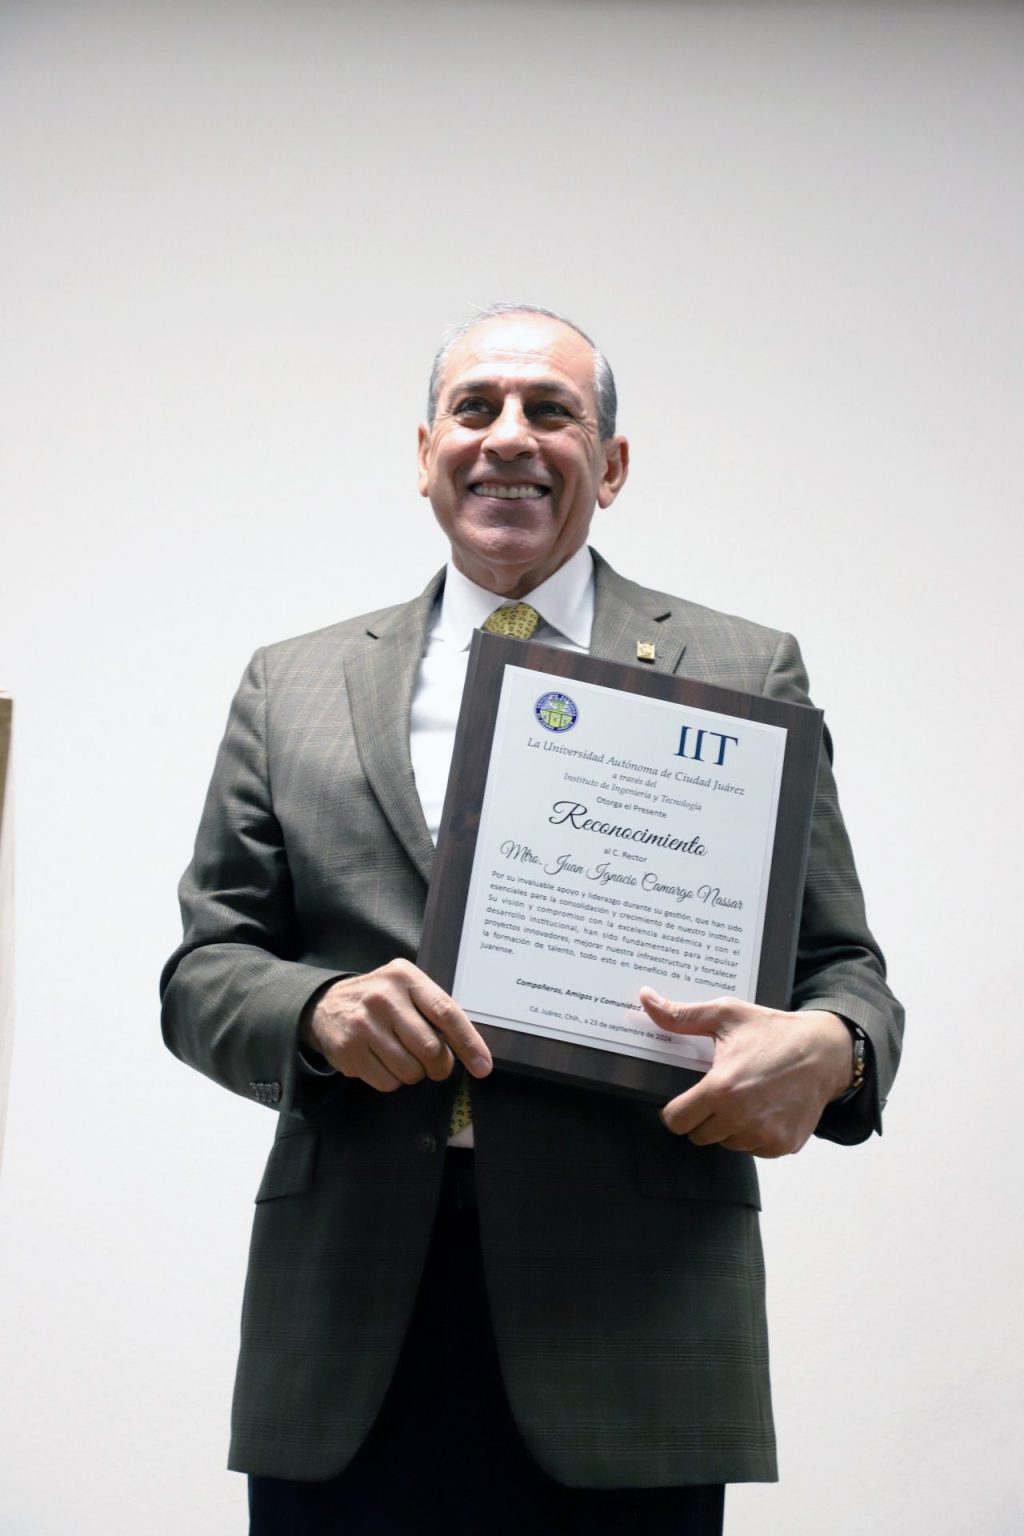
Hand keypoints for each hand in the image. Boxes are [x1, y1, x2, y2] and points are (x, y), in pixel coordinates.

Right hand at [300, 959, 492, 1093]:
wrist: (325, 1006)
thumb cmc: (381, 1001)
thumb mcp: (407, 990)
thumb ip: (434, 1010)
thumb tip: (472, 1050)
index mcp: (406, 978)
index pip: (446, 1013)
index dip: (469, 1043)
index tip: (483, 1067)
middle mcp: (384, 997)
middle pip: (430, 1048)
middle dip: (439, 1066)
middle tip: (436, 1066)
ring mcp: (363, 1024)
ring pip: (410, 1070)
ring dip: (414, 1074)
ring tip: (402, 1058)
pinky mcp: (348, 1049)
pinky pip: (387, 1082)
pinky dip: (392, 1081)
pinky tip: (381, 1062)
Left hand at [640, 990, 852, 1157]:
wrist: (824, 1051)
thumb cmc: (773, 1031)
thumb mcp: (726, 1016)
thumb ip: (681, 1015)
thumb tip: (645, 998)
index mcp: (721, 1090)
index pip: (676, 1121)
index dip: (675, 1110)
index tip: (684, 1099)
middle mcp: (741, 1118)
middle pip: (699, 1136)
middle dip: (702, 1117)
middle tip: (718, 1093)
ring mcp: (764, 1135)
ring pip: (726, 1143)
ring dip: (729, 1127)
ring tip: (744, 1097)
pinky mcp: (783, 1145)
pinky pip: (754, 1149)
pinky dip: (754, 1134)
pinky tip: (763, 1109)